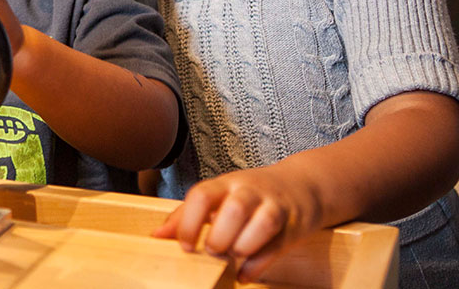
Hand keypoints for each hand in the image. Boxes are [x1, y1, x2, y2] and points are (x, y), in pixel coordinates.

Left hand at [152, 164, 323, 281]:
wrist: (301, 185)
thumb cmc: (250, 193)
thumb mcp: (218, 195)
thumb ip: (187, 214)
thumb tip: (156, 235)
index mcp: (225, 183)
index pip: (203, 195)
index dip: (190, 222)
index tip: (185, 246)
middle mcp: (249, 191)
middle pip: (234, 209)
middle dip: (219, 237)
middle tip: (212, 250)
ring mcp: (274, 206)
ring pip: (263, 223)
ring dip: (242, 246)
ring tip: (232, 256)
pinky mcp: (292, 226)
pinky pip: (277, 246)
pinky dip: (257, 265)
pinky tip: (244, 274)